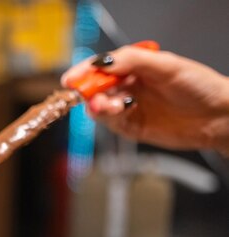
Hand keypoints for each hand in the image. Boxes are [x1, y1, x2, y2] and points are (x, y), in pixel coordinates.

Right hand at [62, 46, 228, 153]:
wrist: (218, 118)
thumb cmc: (200, 87)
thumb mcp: (166, 66)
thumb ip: (132, 61)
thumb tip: (102, 63)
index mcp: (135, 67)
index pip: (102, 67)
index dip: (85, 72)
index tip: (71, 79)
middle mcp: (129, 86)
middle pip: (96, 88)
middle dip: (88, 91)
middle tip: (87, 96)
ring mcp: (129, 107)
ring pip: (100, 106)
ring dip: (99, 106)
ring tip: (109, 106)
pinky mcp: (131, 127)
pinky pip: (111, 122)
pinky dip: (109, 117)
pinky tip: (120, 110)